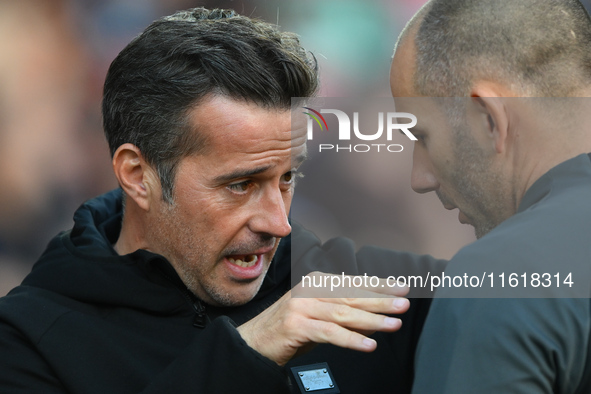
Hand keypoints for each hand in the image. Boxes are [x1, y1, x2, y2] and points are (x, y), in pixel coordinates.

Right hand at [237, 272, 409, 365]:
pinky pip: (330, 333)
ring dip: (372, 320)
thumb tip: (377, 314)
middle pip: (351, 296)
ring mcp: (301, 307)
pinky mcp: (296, 326)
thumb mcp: (318, 316)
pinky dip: (352, 339)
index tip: (402, 287)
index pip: (353, 283)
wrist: (254, 342)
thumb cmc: (289, 329)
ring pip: (343, 314)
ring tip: (393, 324)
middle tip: (404, 304)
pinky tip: (369, 345)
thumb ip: (343, 312)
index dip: (379, 285)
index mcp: (315, 283)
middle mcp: (309, 290)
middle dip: (381, 301)